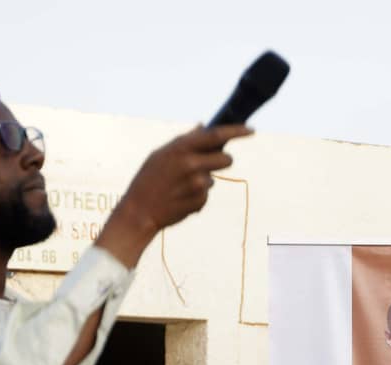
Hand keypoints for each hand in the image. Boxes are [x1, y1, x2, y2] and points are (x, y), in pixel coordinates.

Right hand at [125, 123, 252, 228]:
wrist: (139, 212)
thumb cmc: (147, 180)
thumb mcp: (160, 154)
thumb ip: (184, 141)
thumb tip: (203, 127)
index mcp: (181, 148)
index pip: (217, 135)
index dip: (237, 131)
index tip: (251, 130)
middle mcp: (191, 164)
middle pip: (226, 159)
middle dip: (222, 161)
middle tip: (207, 165)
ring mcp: (197, 184)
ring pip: (213, 178)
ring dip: (203, 180)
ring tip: (181, 186)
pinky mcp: (200, 201)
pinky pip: (206, 194)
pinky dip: (197, 196)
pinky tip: (180, 198)